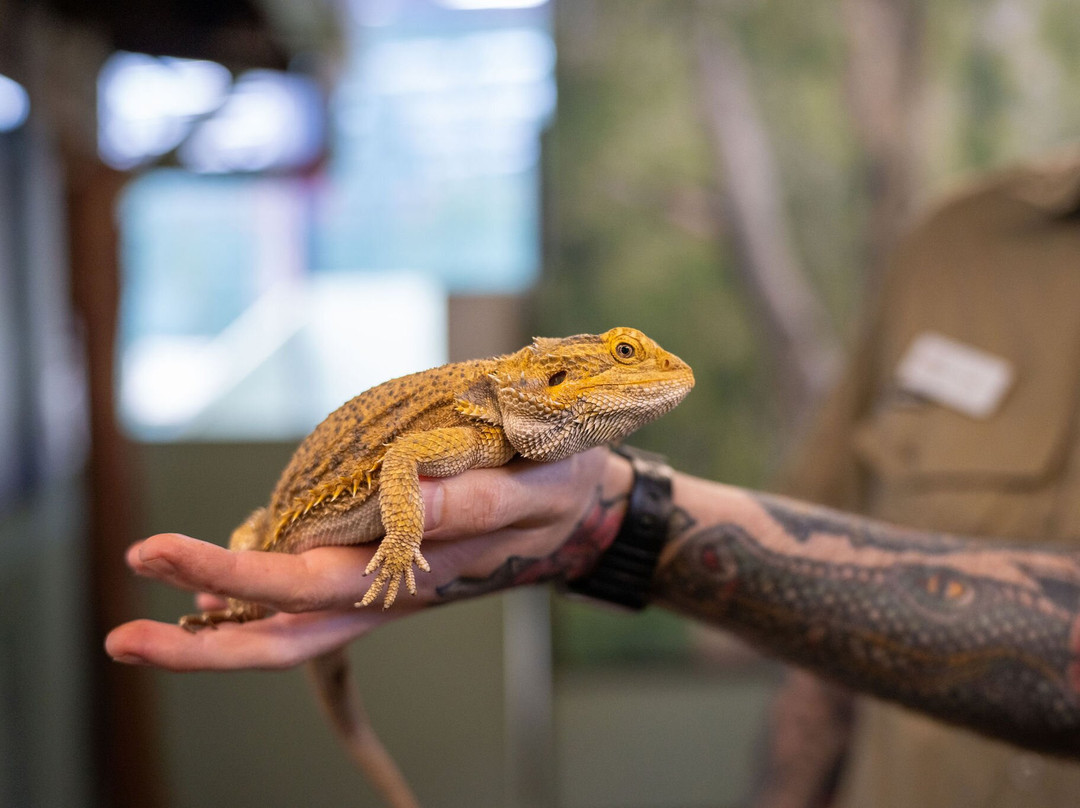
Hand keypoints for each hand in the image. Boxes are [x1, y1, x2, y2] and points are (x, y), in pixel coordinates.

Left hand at [105, 447, 629, 671]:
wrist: (578, 507)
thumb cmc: (560, 488)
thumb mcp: (534, 487)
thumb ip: (475, 499)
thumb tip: (405, 498)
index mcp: (420, 574)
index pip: (309, 588)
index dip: (229, 574)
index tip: (155, 552)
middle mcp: (391, 589)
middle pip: (285, 636)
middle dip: (200, 646)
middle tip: (119, 632)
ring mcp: (384, 583)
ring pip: (292, 625)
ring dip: (219, 622)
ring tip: (151, 600)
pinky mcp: (385, 564)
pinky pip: (310, 594)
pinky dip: (255, 594)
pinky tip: (216, 585)